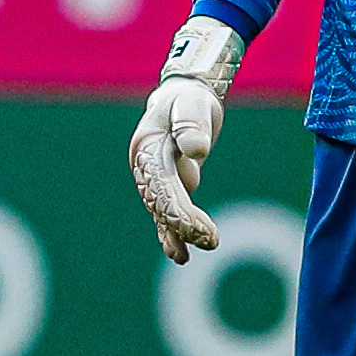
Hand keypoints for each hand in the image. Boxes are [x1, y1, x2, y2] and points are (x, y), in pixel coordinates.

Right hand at [128, 18, 243, 264]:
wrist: (183, 98)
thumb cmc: (188, 99)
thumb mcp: (191, 103)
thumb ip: (191, 124)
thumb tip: (196, 151)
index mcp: (147, 148)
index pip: (162, 185)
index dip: (180, 209)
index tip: (200, 227)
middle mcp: (145, 167)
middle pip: (161, 202)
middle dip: (183, 224)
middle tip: (210, 240)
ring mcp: (153, 179)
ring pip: (162, 211)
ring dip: (176, 233)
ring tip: (185, 257)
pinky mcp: (167, 185)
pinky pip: (167, 212)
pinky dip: (171, 232)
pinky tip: (179, 253)